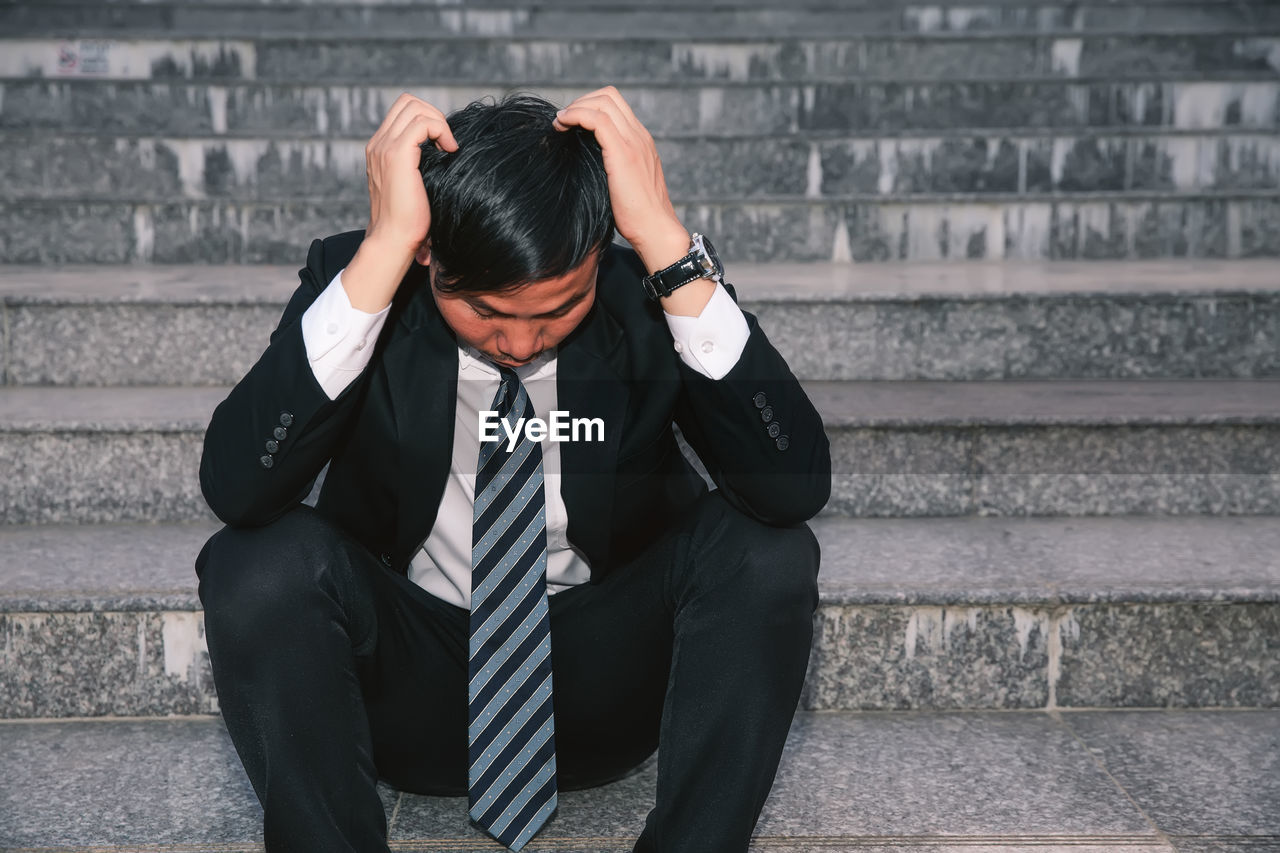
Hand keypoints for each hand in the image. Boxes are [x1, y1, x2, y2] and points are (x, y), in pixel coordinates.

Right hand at [363, 92, 458, 254]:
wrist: (392, 240)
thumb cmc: (408, 222)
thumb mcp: (413, 186)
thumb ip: (418, 166)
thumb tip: (444, 155)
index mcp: (380, 149)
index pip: (403, 112)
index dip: (428, 119)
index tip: (442, 145)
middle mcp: (378, 144)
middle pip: (407, 102)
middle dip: (434, 115)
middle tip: (447, 143)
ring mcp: (384, 147)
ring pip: (414, 107)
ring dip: (439, 123)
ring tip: (448, 149)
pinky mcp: (396, 155)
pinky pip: (422, 123)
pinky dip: (441, 130)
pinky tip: (449, 151)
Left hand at [552, 86, 689, 272]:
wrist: (655, 230)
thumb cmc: (637, 218)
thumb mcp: (624, 185)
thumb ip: (611, 168)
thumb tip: (584, 166)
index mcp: (641, 142)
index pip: (616, 106)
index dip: (590, 106)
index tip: (571, 123)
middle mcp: (640, 136)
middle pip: (608, 96)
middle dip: (580, 102)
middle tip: (562, 121)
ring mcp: (634, 142)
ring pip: (602, 102)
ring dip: (575, 107)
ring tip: (559, 124)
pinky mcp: (623, 153)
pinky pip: (597, 119)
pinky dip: (575, 116)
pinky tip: (561, 126)